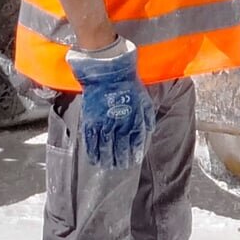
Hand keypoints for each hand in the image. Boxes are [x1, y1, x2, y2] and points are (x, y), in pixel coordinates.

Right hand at [71, 42, 150, 168]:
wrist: (108, 73)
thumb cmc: (128, 85)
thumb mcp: (145, 101)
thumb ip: (147, 119)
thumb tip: (148, 131)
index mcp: (135, 122)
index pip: (135, 146)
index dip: (133, 156)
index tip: (131, 161)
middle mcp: (120, 127)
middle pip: (120, 151)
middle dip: (120, 161)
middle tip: (119, 166)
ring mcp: (104, 125)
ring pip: (105, 150)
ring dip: (106, 160)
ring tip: (107, 165)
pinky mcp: (90, 122)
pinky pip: (91, 143)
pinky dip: (93, 153)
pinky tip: (95, 159)